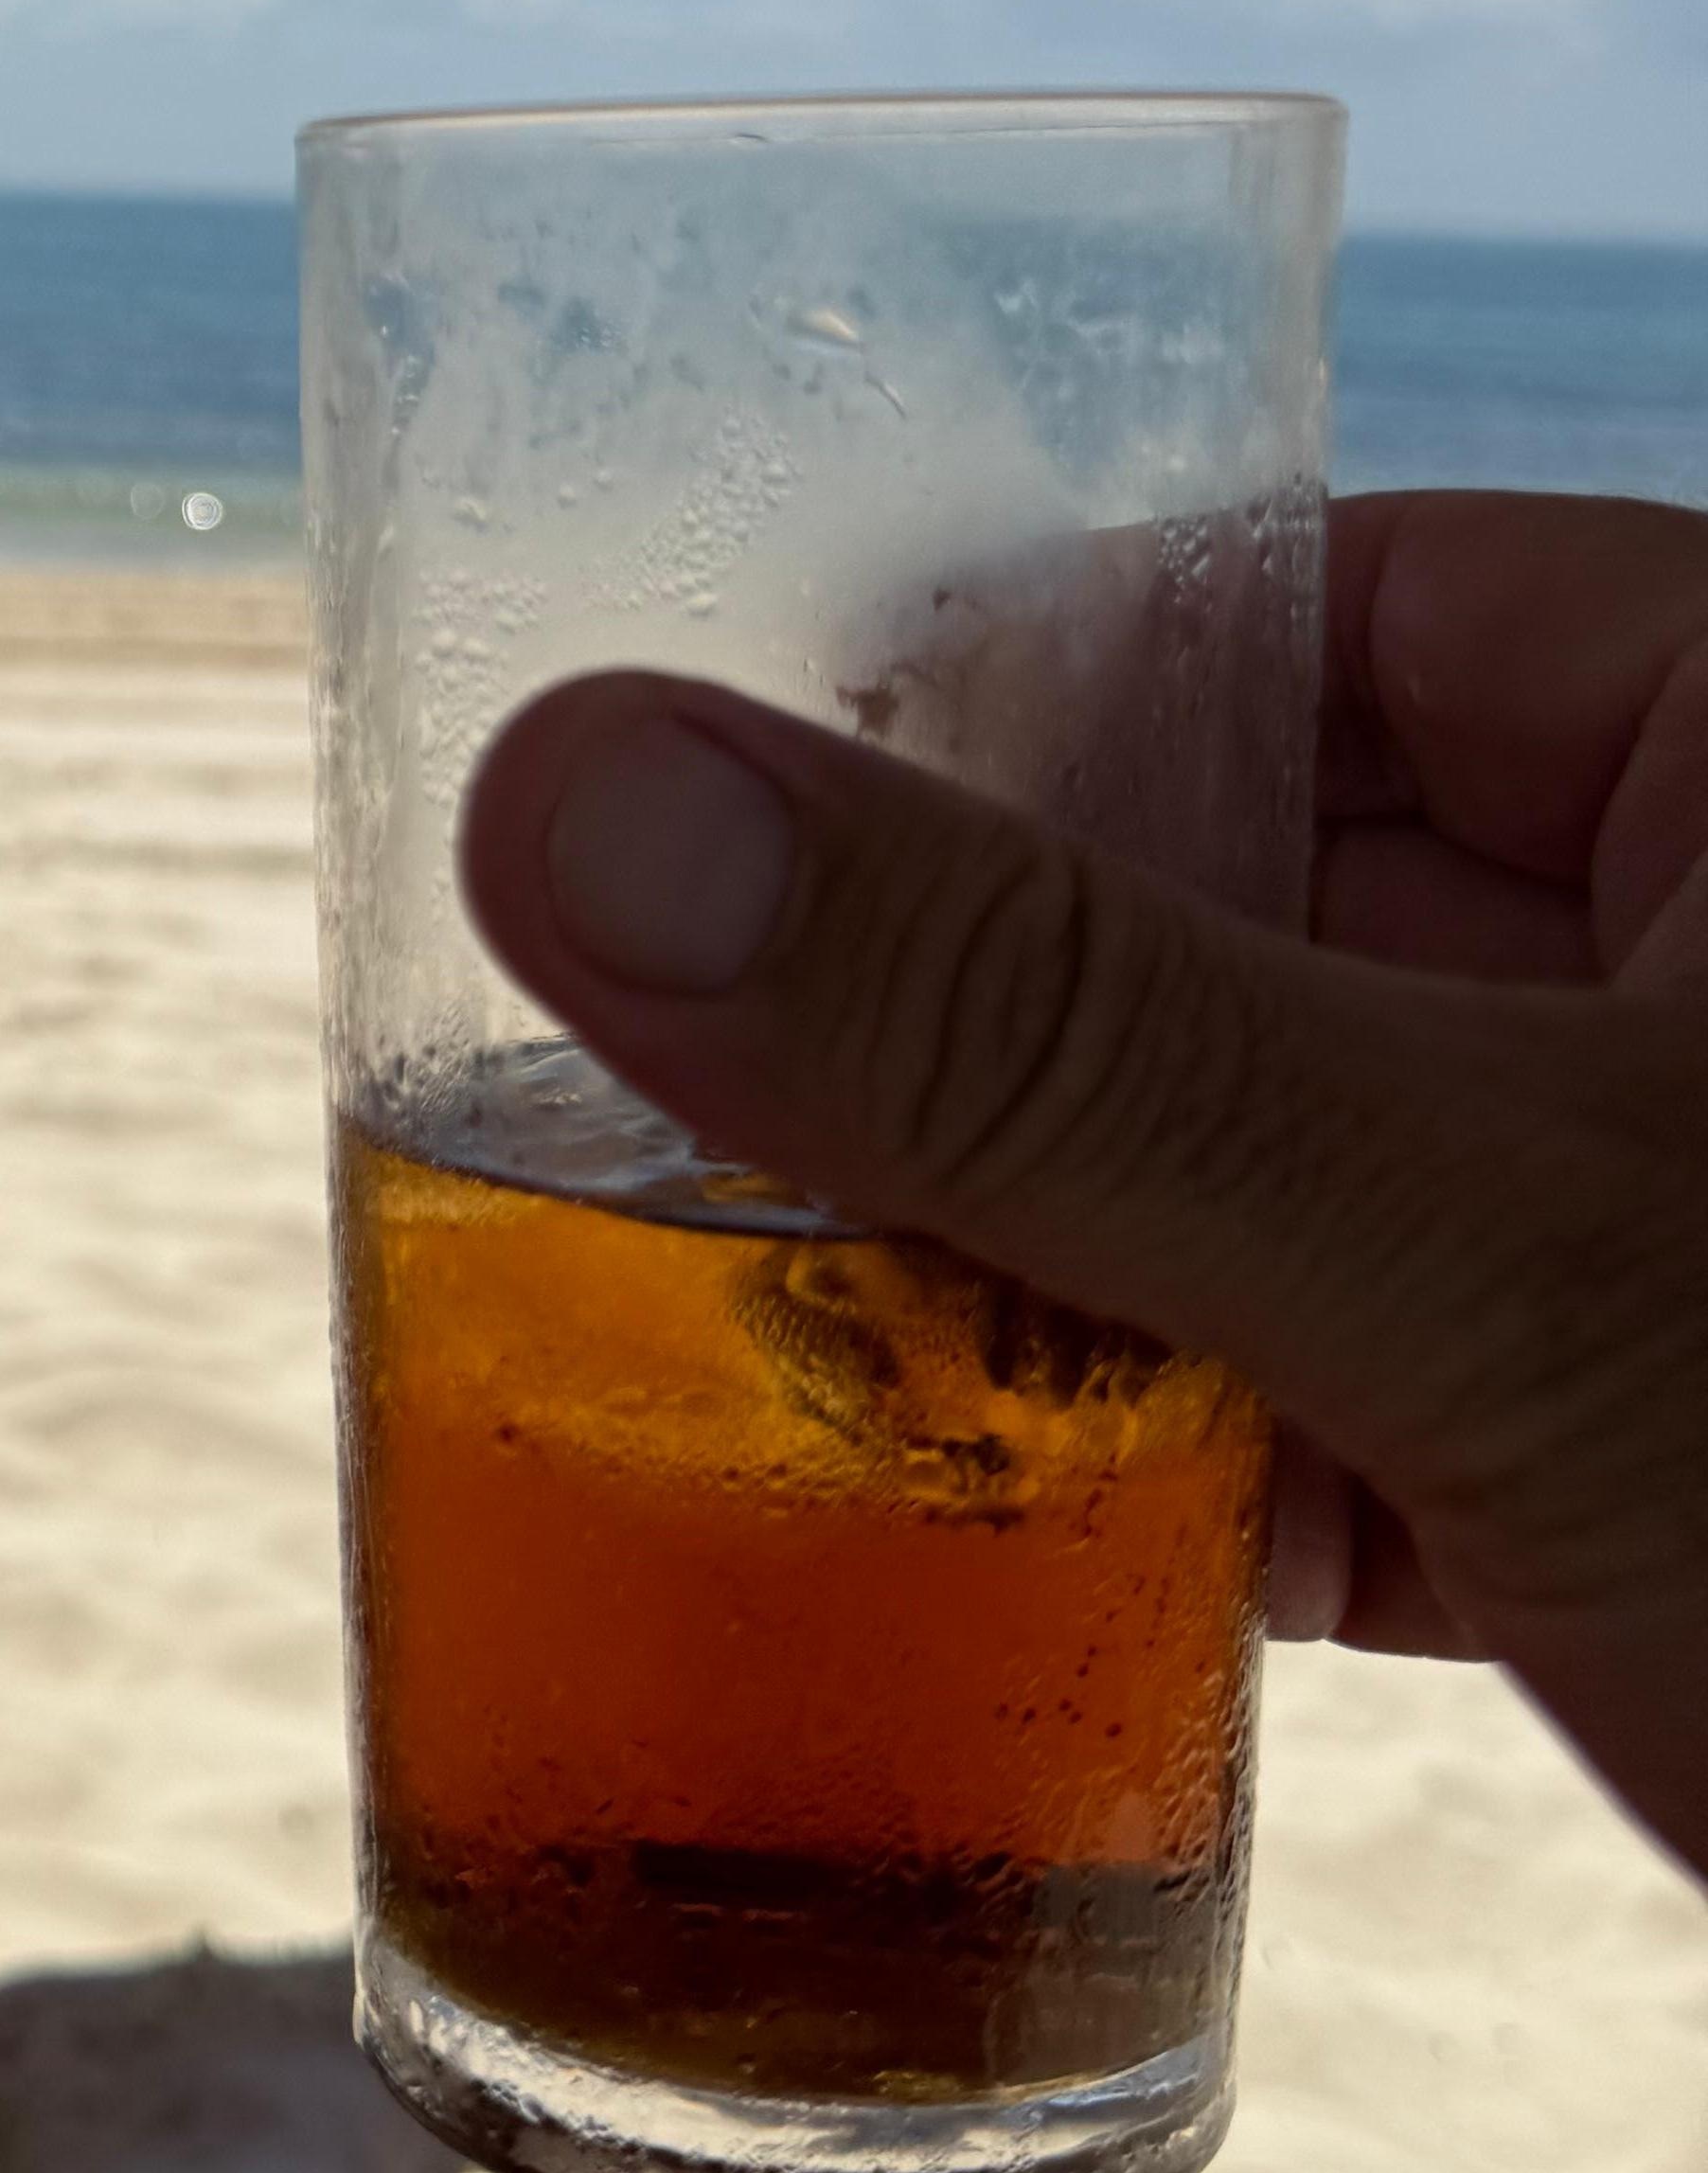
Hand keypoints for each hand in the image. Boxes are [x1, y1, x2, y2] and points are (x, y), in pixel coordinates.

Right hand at [456, 493, 1707, 1877]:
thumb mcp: (1499, 1252)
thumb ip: (1038, 1028)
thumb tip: (577, 787)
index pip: (1288, 609)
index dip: (972, 728)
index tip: (687, 886)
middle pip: (1249, 897)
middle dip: (974, 1047)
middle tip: (641, 1156)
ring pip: (1290, 1160)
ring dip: (1050, 1274)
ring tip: (759, 1372)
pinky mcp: (1690, 1461)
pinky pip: (1376, 1384)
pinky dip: (1197, 1467)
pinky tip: (1006, 1563)